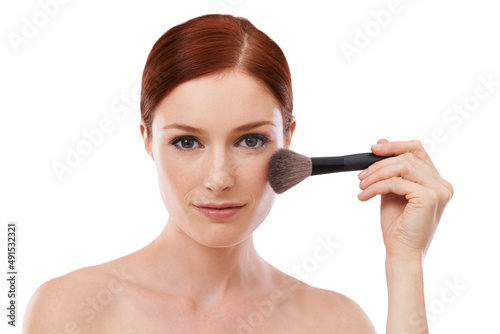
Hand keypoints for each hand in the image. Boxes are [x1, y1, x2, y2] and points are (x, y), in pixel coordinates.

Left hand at [357, 139, 453, 258]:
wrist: (401, 252)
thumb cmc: (397, 226)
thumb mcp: (391, 191)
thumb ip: (389, 169)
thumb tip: (381, 142)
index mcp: (437, 182)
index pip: (418, 151)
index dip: (395, 146)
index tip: (373, 149)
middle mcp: (442, 185)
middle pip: (408, 157)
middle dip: (380, 163)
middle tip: (361, 176)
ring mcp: (439, 190)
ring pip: (402, 166)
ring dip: (376, 174)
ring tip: (362, 186)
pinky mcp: (429, 198)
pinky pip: (396, 182)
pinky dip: (376, 187)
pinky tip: (364, 196)